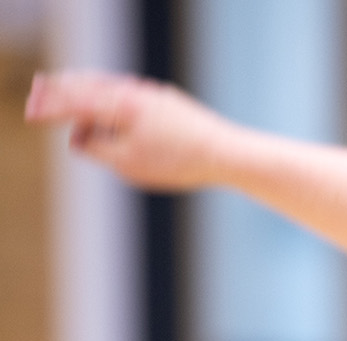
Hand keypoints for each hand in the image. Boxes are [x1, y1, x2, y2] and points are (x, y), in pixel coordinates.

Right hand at [24, 71, 241, 190]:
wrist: (228, 153)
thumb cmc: (178, 162)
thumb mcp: (126, 163)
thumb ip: (94, 147)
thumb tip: (78, 135)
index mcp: (120, 105)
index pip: (75, 103)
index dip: (51, 109)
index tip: (33, 115)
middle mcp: (135, 92)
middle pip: (90, 86)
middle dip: (63, 91)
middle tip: (40, 93)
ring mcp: (154, 94)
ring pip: (111, 86)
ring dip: (86, 88)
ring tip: (68, 93)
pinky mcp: (169, 101)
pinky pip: (130, 92)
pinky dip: (110, 93)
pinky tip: (107, 100)